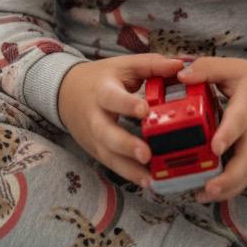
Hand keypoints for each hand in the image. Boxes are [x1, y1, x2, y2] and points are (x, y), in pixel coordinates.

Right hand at [58, 53, 185, 188]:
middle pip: (106, 133)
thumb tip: (180, 65)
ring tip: (150, 177)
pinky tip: (147, 181)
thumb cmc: (101, 78)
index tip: (144, 110)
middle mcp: (95, 117)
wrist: (66, 93)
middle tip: (146, 154)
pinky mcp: (97, 151)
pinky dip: (129, 174)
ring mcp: (94, 138)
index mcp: (102, 91)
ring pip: (108, 155)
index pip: (113, 98)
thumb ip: (151, 65)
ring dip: (129, 169)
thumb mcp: (123, 66)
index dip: (127, 104)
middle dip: (126, 145)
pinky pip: (113, 165)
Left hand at [177, 58, 246, 202]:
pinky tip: (206, 194)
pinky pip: (243, 176)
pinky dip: (228, 188)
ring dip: (228, 188)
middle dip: (229, 177)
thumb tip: (181, 76)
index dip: (228, 135)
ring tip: (203, 195)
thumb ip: (206, 69)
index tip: (215, 148)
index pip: (239, 121)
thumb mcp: (232, 67)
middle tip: (209, 187)